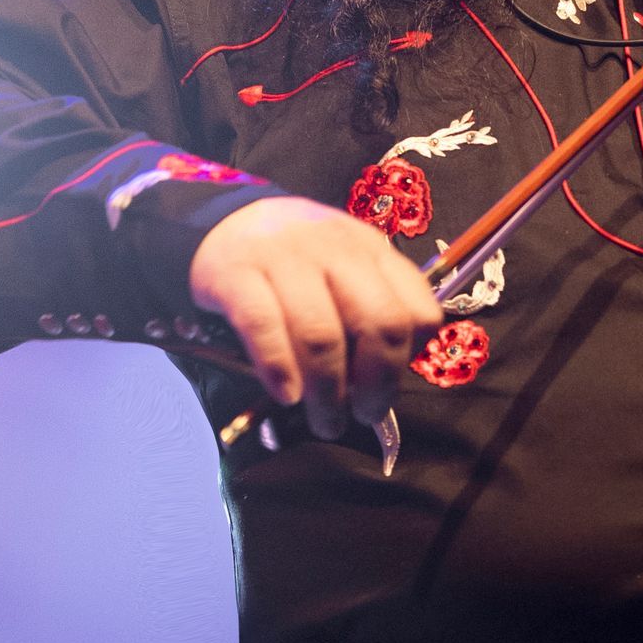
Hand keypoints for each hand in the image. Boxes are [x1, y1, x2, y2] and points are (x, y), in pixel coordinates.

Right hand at [189, 197, 442, 437]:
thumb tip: (379, 385)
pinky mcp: (235, 272)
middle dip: (378, 384)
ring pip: (321, 333)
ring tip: (324, 420)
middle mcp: (336, 249)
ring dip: (327, 392)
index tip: (387, 386)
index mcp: (373, 251)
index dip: (409, 359)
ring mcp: (285, 257)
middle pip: (379, 323)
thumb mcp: (344, 272)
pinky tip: (286, 395)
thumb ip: (368, 312)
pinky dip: (279, 368)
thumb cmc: (295, 263)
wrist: (225, 223)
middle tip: (363, 415)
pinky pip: (264, 325)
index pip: (417, 309)